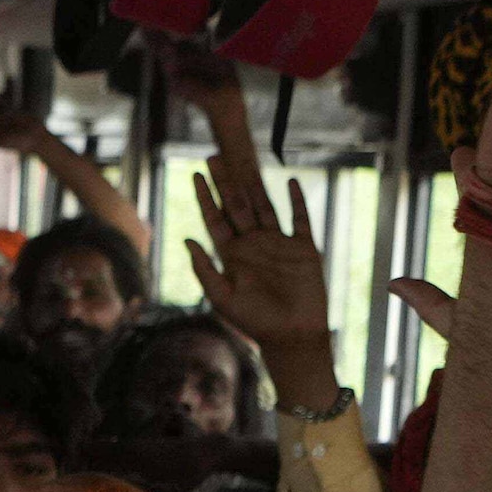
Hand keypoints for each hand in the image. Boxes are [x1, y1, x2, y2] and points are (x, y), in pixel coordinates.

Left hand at [184, 164, 330, 356]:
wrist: (292, 335)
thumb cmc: (254, 322)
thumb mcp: (222, 296)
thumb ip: (204, 268)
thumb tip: (187, 239)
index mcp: (232, 256)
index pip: (215, 219)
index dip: (205, 197)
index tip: (196, 175)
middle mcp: (254, 245)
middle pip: (237, 206)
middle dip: (225, 182)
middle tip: (214, 156)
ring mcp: (279, 244)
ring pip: (265, 206)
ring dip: (255, 185)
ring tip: (245, 160)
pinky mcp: (304, 249)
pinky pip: (300, 219)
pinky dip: (297, 201)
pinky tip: (291, 181)